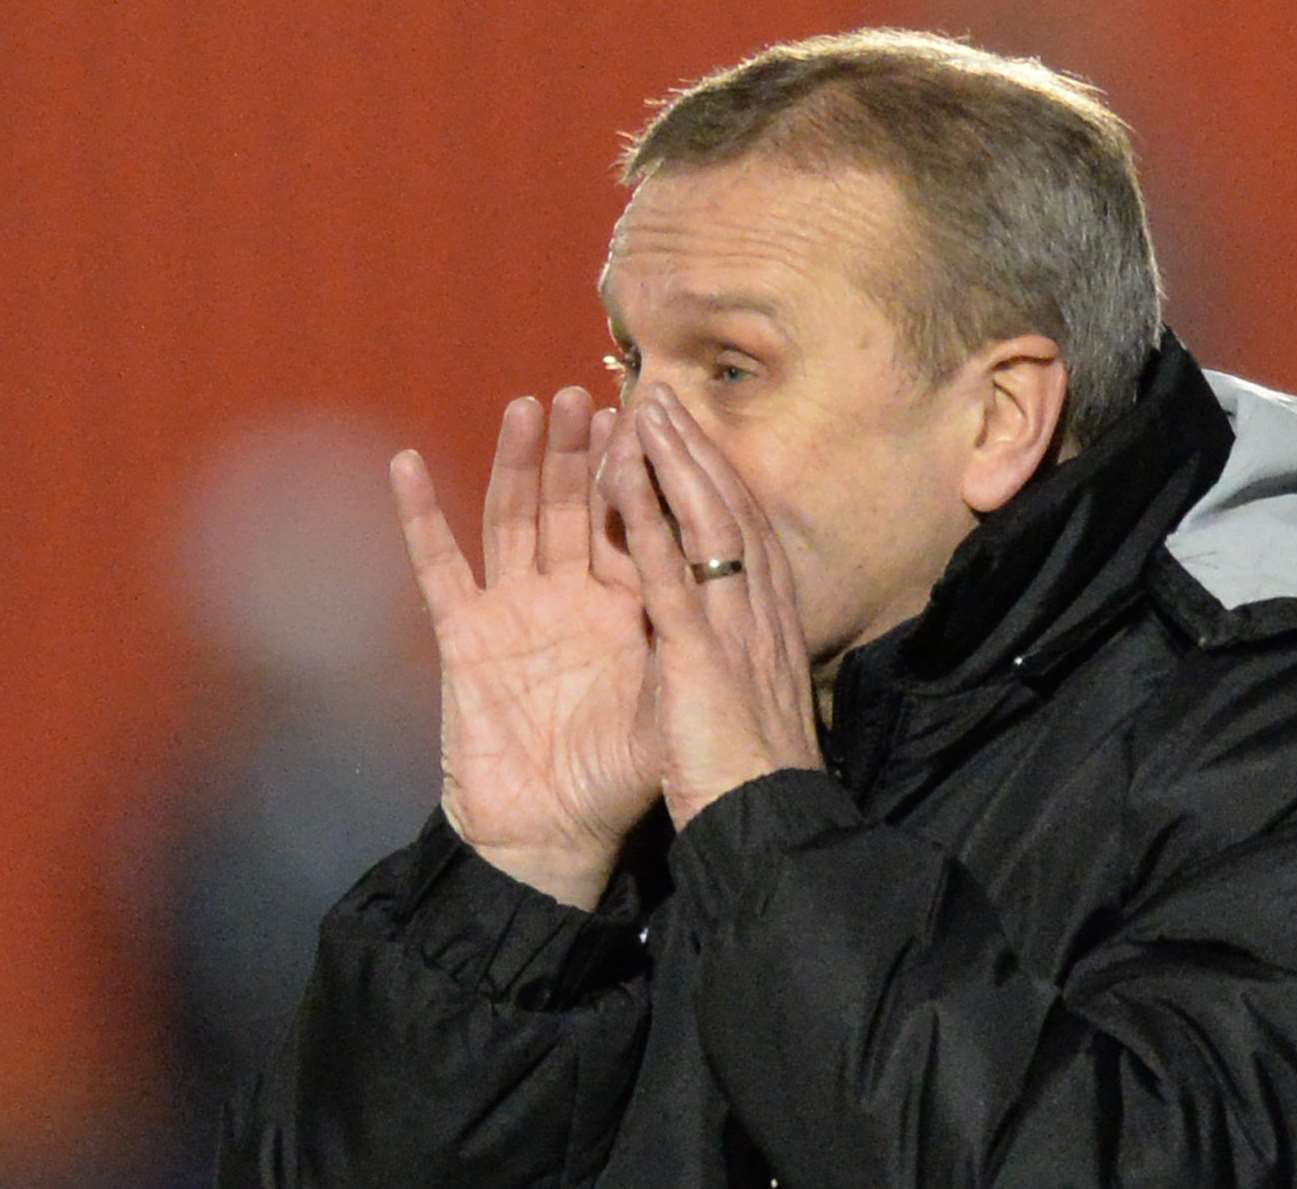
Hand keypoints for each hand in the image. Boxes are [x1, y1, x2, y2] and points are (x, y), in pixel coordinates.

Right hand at [390, 388, 661, 907]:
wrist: (555, 834)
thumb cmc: (620, 779)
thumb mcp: (672, 705)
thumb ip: (692, 645)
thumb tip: (735, 588)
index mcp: (622, 607)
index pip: (628, 523)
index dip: (634, 473)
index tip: (647, 417)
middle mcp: (567, 596)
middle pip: (570, 506)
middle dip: (577, 451)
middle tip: (584, 393)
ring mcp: (513, 609)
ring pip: (513, 518)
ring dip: (517, 464)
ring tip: (527, 408)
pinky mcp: (464, 635)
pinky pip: (439, 567)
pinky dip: (421, 517)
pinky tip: (408, 467)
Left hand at [599, 385, 822, 828]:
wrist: (768, 830)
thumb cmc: (755, 778)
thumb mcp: (754, 701)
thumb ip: (744, 656)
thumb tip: (737, 634)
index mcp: (768, 627)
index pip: (745, 533)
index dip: (717, 479)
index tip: (691, 437)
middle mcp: (759, 614)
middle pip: (728, 510)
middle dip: (694, 451)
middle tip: (661, 398)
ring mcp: (732, 629)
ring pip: (704, 524)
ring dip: (670, 462)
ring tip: (639, 410)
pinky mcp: (697, 655)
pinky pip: (665, 573)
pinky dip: (644, 519)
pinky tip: (619, 476)